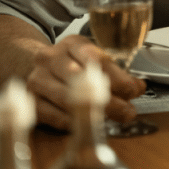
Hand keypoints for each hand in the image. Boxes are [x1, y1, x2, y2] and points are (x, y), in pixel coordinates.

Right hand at [25, 34, 146, 129]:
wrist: (33, 67)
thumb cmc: (71, 64)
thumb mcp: (92, 59)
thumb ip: (115, 72)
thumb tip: (137, 87)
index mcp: (72, 44)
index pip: (96, 59)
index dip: (118, 77)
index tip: (134, 89)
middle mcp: (51, 58)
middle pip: (81, 79)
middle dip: (109, 98)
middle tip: (128, 110)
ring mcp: (37, 79)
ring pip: (66, 98)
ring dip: (93, 112)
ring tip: (114, 119)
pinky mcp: (31, 100)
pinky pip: (51, 115)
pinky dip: (72, 122)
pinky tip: (87, 125)